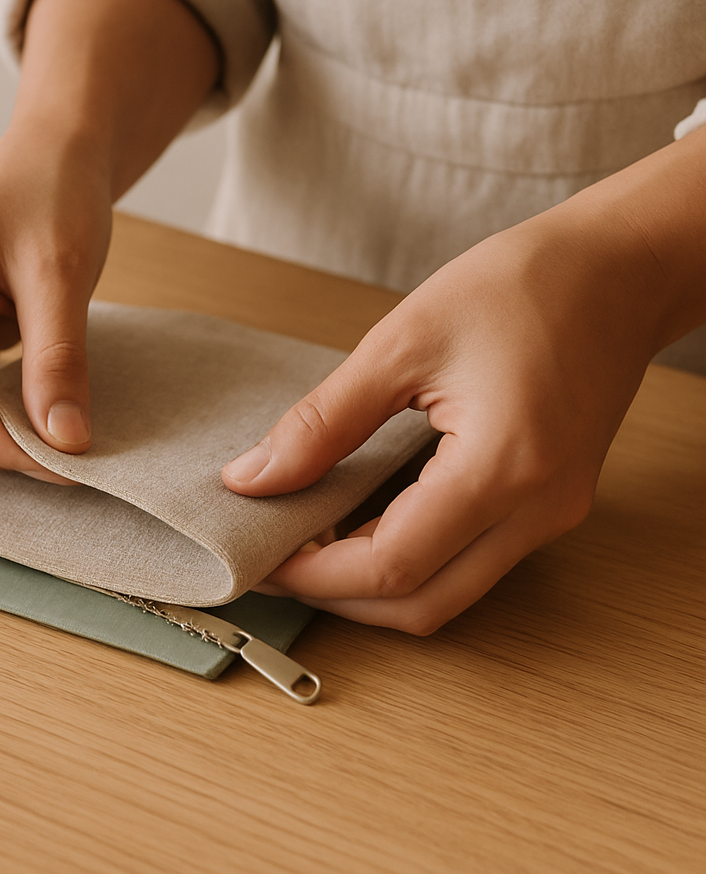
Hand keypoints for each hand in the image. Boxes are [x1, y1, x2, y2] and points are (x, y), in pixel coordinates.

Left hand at [222, 200, 672, 633]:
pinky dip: (411, 560)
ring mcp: (551, 514)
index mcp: (503, 468)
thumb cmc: (522, 286)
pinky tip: (364, 525)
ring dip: (373, 586)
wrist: (619, 269)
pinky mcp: (549, 504)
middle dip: (338, 598)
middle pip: (421, 604)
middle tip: (275, 560)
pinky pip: (471, 561)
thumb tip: (254, 477)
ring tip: (310, 544)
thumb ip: (323, 421)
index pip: (391, 566)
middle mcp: (538, 511)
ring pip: (448, 593)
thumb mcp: (402, 343)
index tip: (260, 556)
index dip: (314, 575)